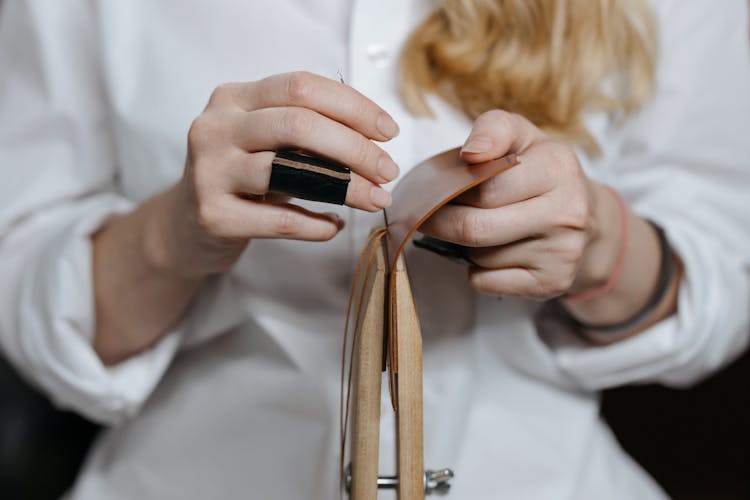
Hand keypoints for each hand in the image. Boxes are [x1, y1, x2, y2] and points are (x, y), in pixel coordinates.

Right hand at [149, 71, 400, 278]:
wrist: (184, 226)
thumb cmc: (239, 178)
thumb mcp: (263, 142)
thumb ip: (306, 132)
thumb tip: (374, 142)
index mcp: (233, 98)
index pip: (301, 87)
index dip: (352, 106)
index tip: (387, 131)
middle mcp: (216, 127)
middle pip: (299, 123)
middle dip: (355, 147)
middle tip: (387, 171)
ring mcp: (209, 170)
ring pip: (291, 171)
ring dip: (346, 187)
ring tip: (374, 199)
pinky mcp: (212, 215)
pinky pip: (279, 220)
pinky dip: (317, 225)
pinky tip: (334, 226)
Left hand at [420, 110, 618, 298]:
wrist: (588, 219)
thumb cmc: (540, 173)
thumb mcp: (522, 137)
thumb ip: (493, 130)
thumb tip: (471, 153)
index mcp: (557, 168)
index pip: (485, 187)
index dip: (452, 190)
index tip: (438, 190)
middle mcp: (566, 212)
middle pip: (476, 227)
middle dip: (442, 222)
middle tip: (429, 215)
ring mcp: (562, 252)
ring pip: (479, 257)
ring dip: (463, 246)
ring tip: (476, 228)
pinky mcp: (552, 282)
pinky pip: (486, 282)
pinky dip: (477, 270)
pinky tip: (493, 252)